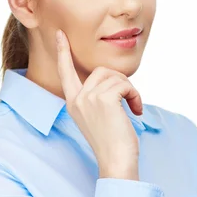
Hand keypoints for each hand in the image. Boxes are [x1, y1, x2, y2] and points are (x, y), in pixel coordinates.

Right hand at [55, 28, 141, 179]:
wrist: (116, 161)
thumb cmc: (113, 143)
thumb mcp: (99, 117)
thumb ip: (98, 98)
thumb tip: (114, 81)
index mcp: (73, 103)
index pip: (65, 72)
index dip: (63, 52)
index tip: (60, 34)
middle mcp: (77, 98)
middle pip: (102, 71)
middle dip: (121, 83)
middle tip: (131, 102)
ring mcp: (88, 98)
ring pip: (115, 77)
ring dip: (130, 90)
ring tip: (134, 108)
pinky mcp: (104, 99)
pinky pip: (125, 84)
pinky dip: (135, 95)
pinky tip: (136, 111)